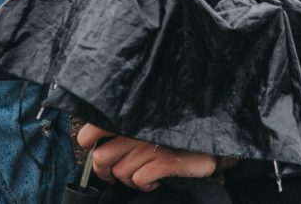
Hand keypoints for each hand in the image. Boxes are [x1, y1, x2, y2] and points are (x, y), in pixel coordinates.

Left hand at [76, 123, 218, 191]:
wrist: (211, 143)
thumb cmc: (174, 135)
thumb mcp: (146, 126)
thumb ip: (121, 131)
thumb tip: (96, 150)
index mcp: (130, 116)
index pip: (92, 130)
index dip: (88, 142)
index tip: (92, 146)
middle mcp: (137, 128)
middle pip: (100, 159)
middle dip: (106, 171)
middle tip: (117, 171)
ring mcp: (151, 144)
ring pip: (120, 174)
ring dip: (130, 179)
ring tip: (144, 172)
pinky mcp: (165, 160)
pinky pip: (139, 181)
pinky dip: (145, 185)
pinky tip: (156, 178)